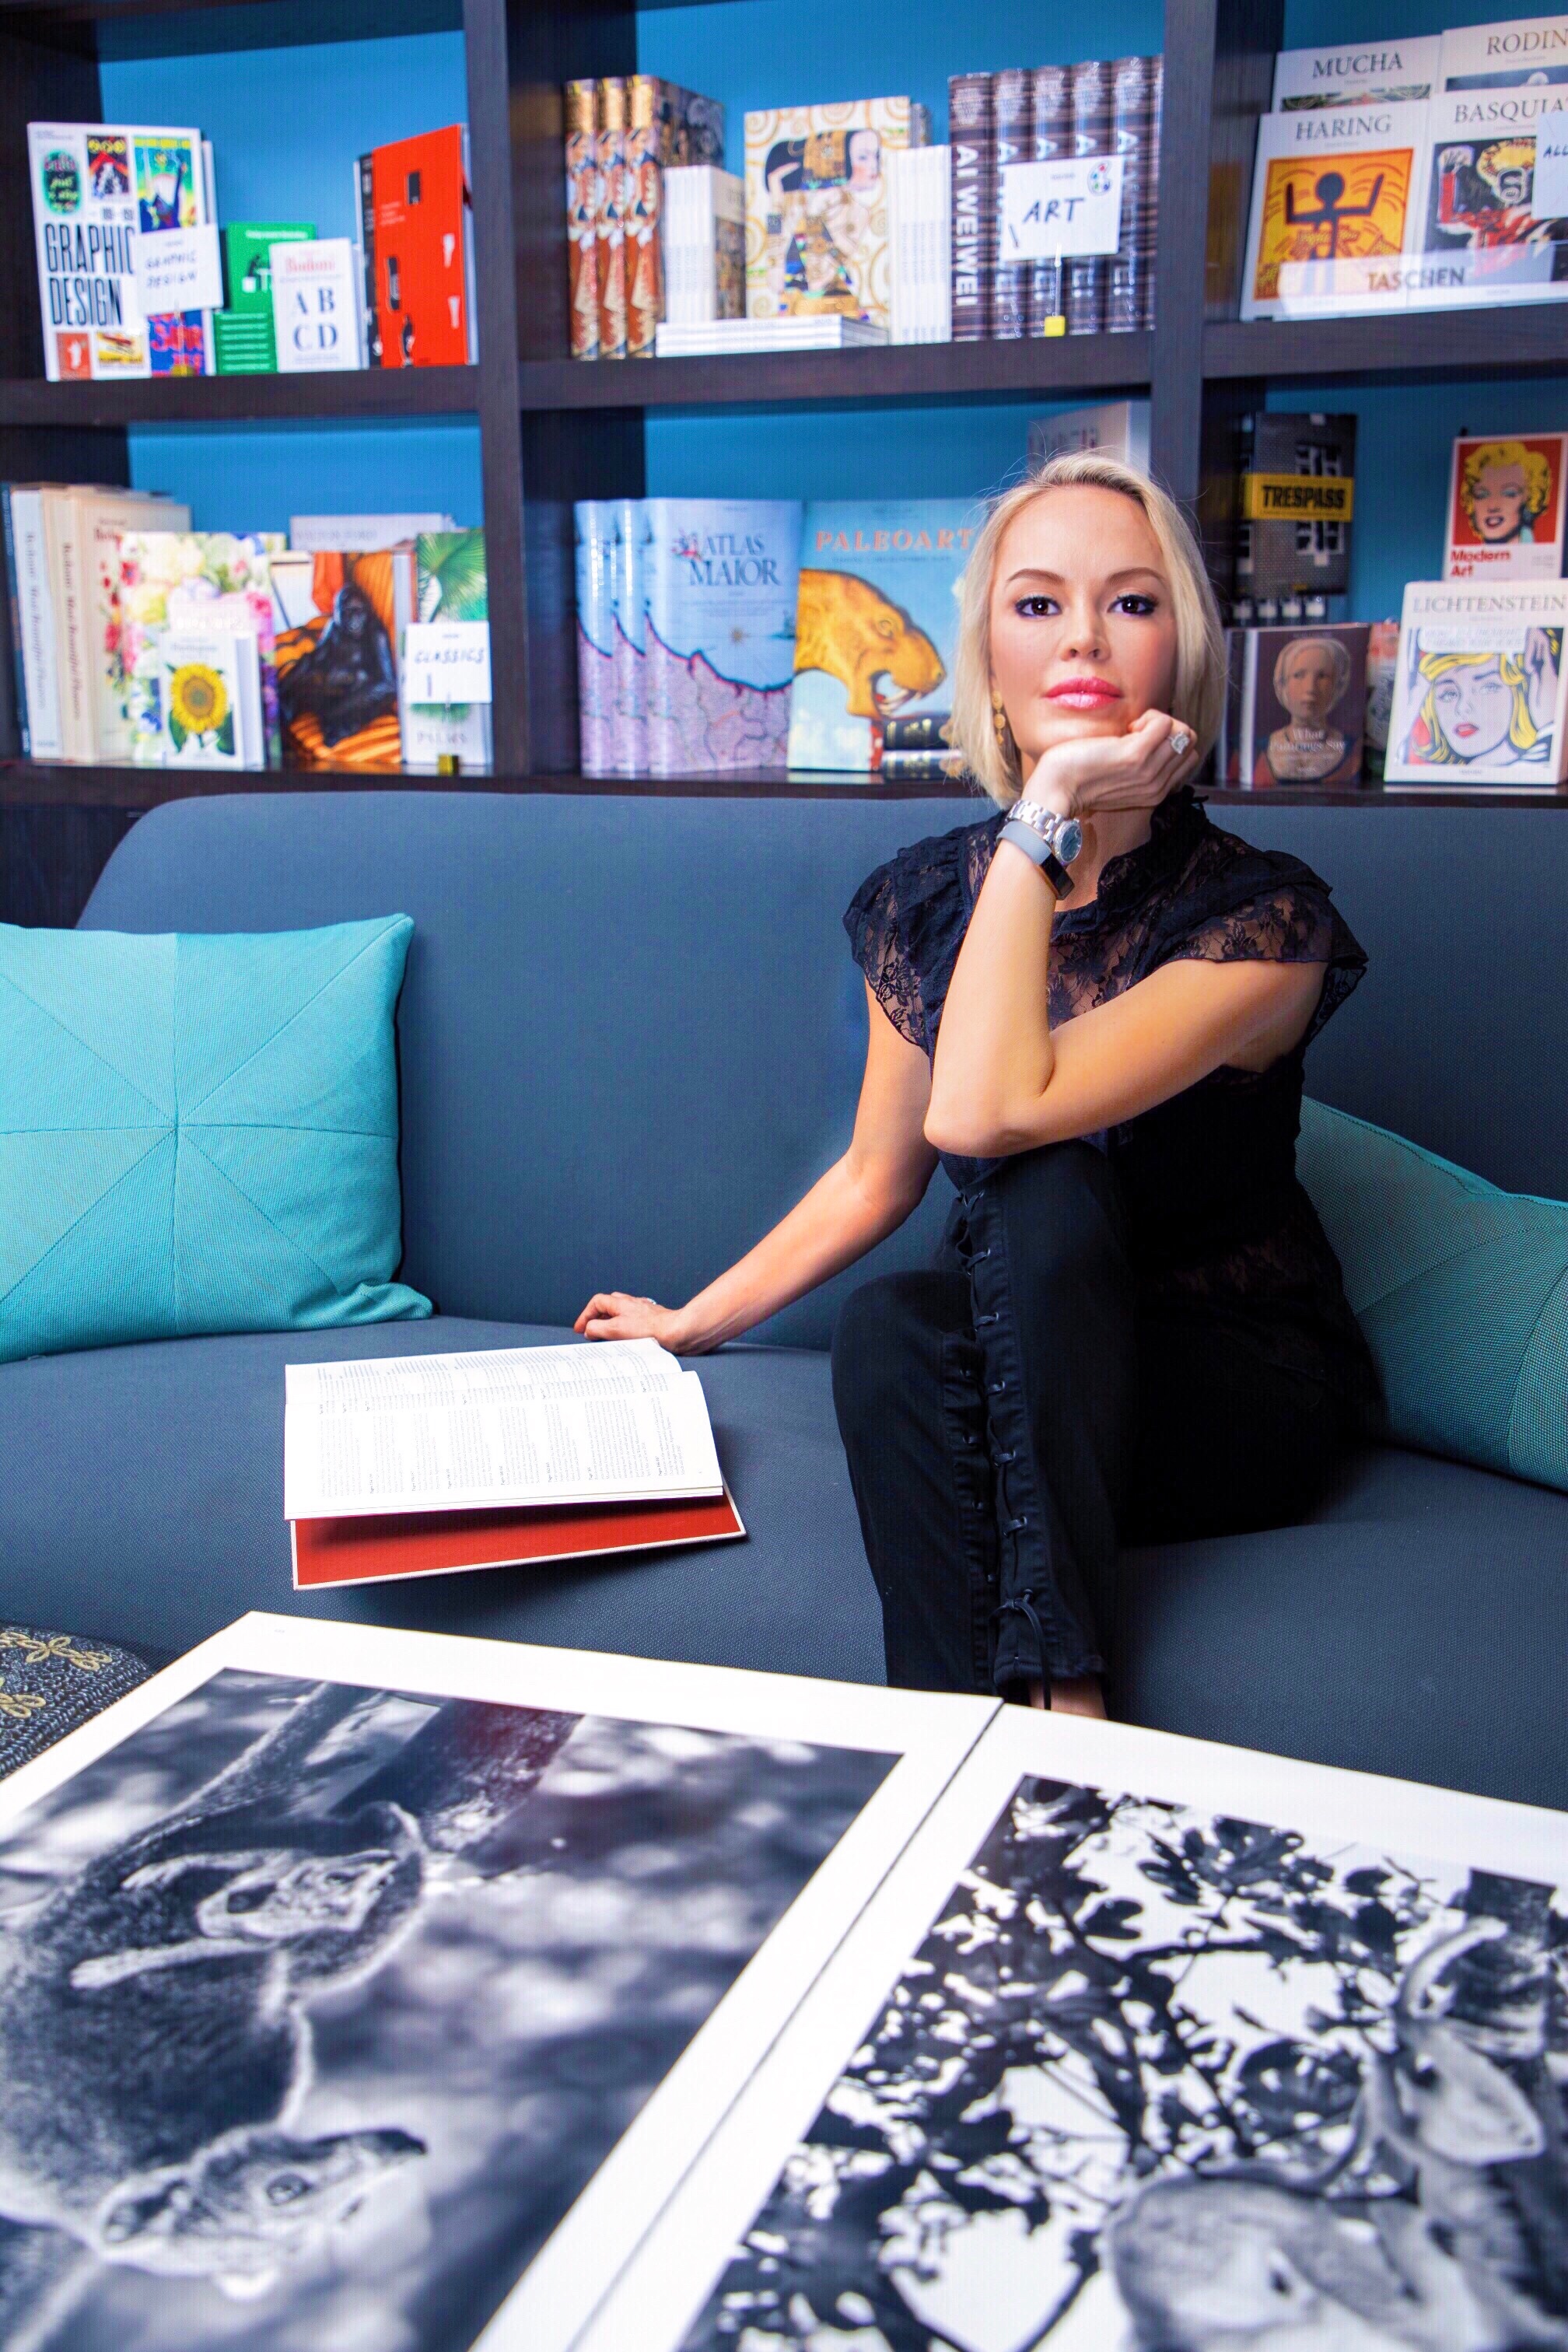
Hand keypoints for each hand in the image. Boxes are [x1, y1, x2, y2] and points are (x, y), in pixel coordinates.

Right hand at [573, 1291, 699, 1352]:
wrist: (677, 1333)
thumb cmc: (650, 1330)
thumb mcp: (616, 1329)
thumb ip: (597, 1328)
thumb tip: (588, 1329)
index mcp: (621, 1303)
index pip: (597, 1302)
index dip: (585, 1315)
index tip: (580, 1328)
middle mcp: (632, 1304)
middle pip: (609, 1306)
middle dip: (598, 1318)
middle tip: (592, 1331)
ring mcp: (643, 1312)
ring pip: (622, 1315)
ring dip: (612, 1325)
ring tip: (608, 1339)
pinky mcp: (652, 1322)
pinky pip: (634, 1323)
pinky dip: (626, 1330)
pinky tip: (628, 1340)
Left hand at [1026, 708, 1197, 820]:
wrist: (1056, 790)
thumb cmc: (1079, 778)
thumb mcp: (1118, 778)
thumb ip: (1140, 766)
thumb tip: (1150, 736)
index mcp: (1156, 792)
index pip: (1189, 757)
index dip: (1170, 740)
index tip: (1142, 741)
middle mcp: (1157, 785)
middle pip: (1190, 742)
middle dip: (1168, 728)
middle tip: (1137, 732)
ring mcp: (1149, 771)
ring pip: (1182, 731)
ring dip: (1158, 721)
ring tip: (1132, 730)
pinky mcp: (1136, 755)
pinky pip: (1164, 722)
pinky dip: (1149, 717)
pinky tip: (1127, 728)